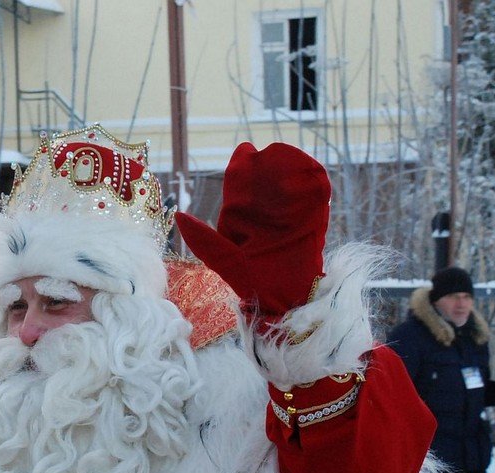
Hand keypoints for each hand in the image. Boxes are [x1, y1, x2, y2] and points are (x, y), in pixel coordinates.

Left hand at [174, 142, 329, 322]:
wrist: (288, 300)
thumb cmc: (254, 282)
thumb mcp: (226, 258)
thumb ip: (203, 239)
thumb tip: (180, 216)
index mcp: (244, 216)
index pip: (242, 182)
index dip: (242, 166)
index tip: (245, 152)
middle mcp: (267, 210)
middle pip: (267, 176)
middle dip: (266, 162)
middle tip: (265, 152)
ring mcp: (293, 213)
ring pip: (291, 180)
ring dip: (289, 167)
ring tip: (285, 156)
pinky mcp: (315, 218)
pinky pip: (314, 192)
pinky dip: (311, 179)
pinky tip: (306, 170)